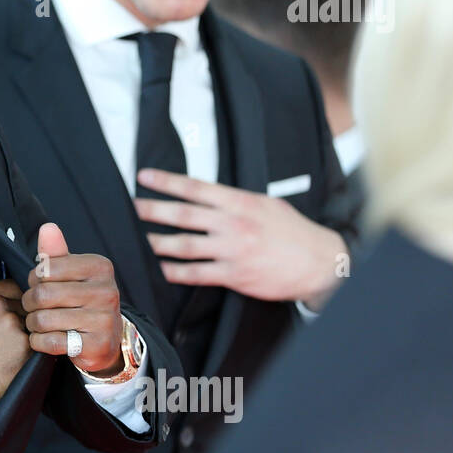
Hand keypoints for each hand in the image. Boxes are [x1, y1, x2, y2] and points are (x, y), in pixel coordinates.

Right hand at [0, 278, 29, 411]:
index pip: (13, 286)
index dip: (18, 299)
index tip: (18, 309)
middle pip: (25, 304)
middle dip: (23, 317)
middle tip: (12, 336)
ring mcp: (12, 323)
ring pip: (31, 324)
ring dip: (27, 335)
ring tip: (10, 352)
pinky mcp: (24, 344)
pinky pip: (36, 343)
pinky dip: (29, 352)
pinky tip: (14, 361)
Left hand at [21, 223, 123, 375]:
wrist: (106, 339)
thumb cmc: (82, 301)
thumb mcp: (72, 273)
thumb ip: (56, 252)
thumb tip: (47, 228)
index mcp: (99, 267)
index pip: (47, 268)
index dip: (34, 279)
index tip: (39, 284)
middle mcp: (106, 291)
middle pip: (43, 295)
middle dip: (29, 303)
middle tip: (33, 307)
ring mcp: (103, 320)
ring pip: (44, 320)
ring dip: (33, 324)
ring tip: (39, 323)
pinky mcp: (96, 345)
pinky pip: (51, 342)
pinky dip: (40, 342)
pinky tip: (46, 339)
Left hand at [134, 168, 347, 308]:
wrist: (320, 262)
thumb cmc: (294, 232)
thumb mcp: (267, 204)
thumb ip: (236, 200)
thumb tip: (209, 195)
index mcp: (240, 202)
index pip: (195, 187)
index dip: (166, 181)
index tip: (144, 177)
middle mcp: (233, 224)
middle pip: (183, 215)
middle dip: (152, 210)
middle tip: (131, 207)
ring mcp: (232, 251)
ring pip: (184, 245)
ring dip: (157, 243)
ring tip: (139, 239)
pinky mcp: (234, 276)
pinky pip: (196, 274)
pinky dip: (175, 272)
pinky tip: (160, 270)